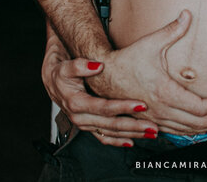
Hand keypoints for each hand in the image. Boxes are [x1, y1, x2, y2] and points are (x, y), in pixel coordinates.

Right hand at [42, 50, 157, 146]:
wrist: (53, 82)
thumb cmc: (61, 72)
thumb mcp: (66, 66)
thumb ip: (80, 65)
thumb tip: (97, 66)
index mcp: (76, 103)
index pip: (104, 108)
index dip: (123, 107)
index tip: (141, 105)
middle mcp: (81, 118)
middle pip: (111, 124)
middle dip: (133, 126)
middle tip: (153, 126)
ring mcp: (85, 124)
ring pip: (110, 133)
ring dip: (132, 134)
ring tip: (151, 133)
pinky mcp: (89, 126)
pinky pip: (104, 138)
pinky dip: (118, 141)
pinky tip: (132, 141)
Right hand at [87, 10, 206, 133]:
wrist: (105, 77)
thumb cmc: (127, 61)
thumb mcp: (151, 43)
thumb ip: (172, 30)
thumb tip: (187, 14)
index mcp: (165, 93)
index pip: (201, 107)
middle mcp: (162, 110)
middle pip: (199, 123)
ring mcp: (156, 119)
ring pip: (189, 131)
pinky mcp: (152, 121)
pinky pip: (177, 132)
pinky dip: (194, 131)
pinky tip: (203, 126)